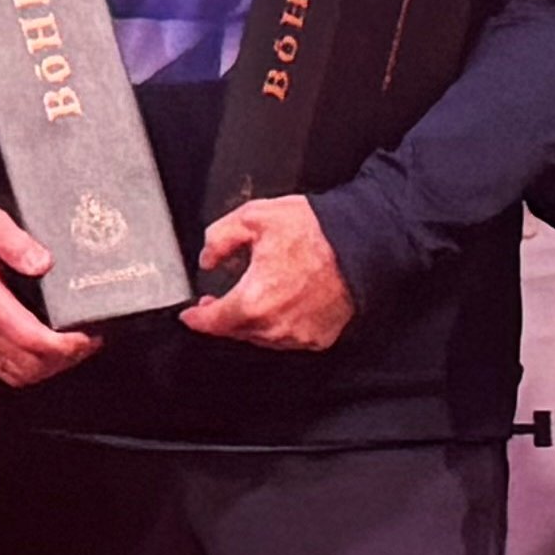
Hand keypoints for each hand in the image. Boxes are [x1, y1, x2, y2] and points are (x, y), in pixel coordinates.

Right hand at [0, 205, 102, 387]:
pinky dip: (35, 368)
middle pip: (29, 364)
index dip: (64, 345)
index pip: (30, 339)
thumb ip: (14, 240)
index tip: (87, 336)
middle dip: (65, 358)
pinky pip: (8, 371)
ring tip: (75, 348)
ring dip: (51, 367)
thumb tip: (42, 263)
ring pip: (20, 374)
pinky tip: (51, 353)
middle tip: (89, 341)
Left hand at [184, 195, 353, 350]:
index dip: (196, 319)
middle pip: (236, 332)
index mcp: (253, 300)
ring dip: (251, 321)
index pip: (212, 323)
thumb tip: (208, 258)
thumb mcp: (255, 217)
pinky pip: (289, 338)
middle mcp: (275, 326)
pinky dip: (279, 325)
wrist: (364, 242)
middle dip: (222, 318)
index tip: (189, 316)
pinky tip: (281, 304)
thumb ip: (220, 238)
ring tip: (251, 299)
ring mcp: (299, 335)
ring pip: (262, 338)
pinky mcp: (320, 337)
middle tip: (216, 303)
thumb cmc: (317, 230)